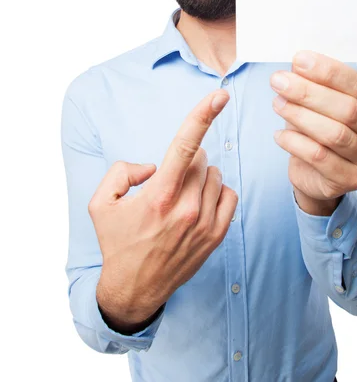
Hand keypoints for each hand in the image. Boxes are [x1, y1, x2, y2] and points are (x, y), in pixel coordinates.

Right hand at [89, 89, 237, 328]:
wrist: (135, 288)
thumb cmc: (118, 242)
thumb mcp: (100, 203)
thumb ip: (121, 171)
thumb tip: (152, 166)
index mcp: (159, 195)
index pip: (184, 145)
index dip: (202, 115)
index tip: (220, 94)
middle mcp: (186, 208)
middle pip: (200, 158)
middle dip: (186, 159)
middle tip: (170, 180)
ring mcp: (205, 223)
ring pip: (215, 174)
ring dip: (200, 176)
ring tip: (181, 195)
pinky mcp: (217, 235)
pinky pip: (229, 194)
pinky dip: (216, 191)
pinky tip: (199, 203)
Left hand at [270, 50, 356, 207]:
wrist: (316, 174)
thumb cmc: (321, 130)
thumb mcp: (322, 104)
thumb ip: (316, 84)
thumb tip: (299, 62)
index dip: (329, 72)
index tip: (299, 60)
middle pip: (348, 110)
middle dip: (309, 92)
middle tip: (279, 81)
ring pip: (335, 134)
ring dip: (300, 115)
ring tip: (277, 103)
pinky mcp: (351, 181)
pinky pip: (320, 158)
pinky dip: (296, 143)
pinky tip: (279, 134)